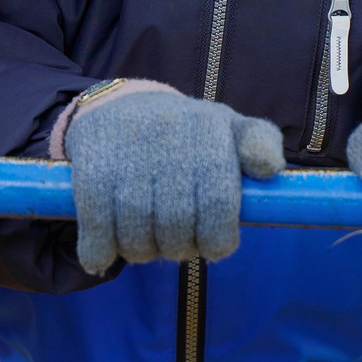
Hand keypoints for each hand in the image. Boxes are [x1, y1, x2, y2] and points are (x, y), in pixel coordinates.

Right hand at [58, 82, 284, 273]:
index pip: (219, 204)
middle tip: (175, 245)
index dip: (217, 240)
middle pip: (176, 226)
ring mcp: (127, 153)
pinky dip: (100, 251)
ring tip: (145, 245)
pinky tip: (104, 255)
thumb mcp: (229, 128)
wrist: (117, 106)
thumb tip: (270, 168)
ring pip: (137, 232)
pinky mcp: (91, 167)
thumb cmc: (187, 132)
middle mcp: (169, 136)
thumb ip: (260, 144)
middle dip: (178, 248)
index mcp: (208, 130)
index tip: (213, 245)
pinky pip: (97, 225)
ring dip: (141, 251)